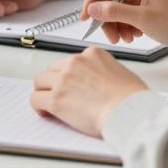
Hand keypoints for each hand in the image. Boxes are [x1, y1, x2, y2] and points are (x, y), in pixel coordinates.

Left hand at [30, 47, 148, 136]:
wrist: (130, 112)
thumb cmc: (132, 99)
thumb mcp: (120, 73)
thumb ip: (103, 72)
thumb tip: (95, 84)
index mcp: (92, 54)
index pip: (71, 62)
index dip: (69, 76)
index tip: (72, 86)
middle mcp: (75, 63)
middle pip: (53, 70)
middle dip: (54, 82)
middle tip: (58, 95)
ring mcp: (64, 80)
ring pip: (40, 82)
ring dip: (43, 92)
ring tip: (48, 103)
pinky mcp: (56, 99)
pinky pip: (35, 99)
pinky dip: (38, 106)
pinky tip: (45, 113)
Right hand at [80, 0, 167, 65]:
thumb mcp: (141, 19)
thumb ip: (113, 12)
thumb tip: (91, 9)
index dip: (92, 1)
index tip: (85, 19)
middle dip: (106, 18)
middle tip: (109, 36)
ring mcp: (146, 1)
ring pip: (118, 11)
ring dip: (116, 26)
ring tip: (124, 40)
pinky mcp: (150, 14)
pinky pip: (128, 19)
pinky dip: (126, 29)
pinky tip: (134, 38)